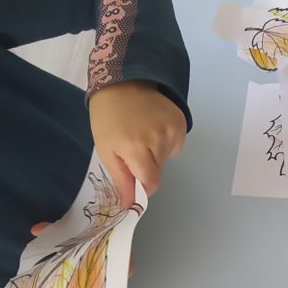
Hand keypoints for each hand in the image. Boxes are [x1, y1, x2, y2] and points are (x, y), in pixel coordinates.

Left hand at [87, 81, 186, 202]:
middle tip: (132, 151)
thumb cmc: (108, 118)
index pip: (151, 182)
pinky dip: (166, 143)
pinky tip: (154, 129)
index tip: (135, 182)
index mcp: (136, 147)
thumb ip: (121, 178)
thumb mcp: (106, 150)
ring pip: (168, 158)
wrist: (122, 83)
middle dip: (146, 168)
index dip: (143, 187)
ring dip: (156, 154)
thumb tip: (130, 204)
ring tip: (143, 135)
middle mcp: (158, 139)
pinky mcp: (181, 122)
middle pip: (159, 170)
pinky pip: (176, 145)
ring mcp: (173, 129)